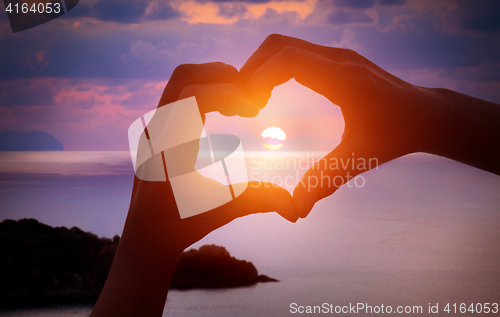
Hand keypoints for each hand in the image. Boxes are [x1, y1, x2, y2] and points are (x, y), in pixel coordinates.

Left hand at [91, 62, 297, 316]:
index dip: (227, 93)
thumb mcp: (224, 209)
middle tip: (250, 98)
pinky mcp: (158, 127)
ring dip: (213, 81)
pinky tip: (227, 111)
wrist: (146, 234)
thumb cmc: (182, 224)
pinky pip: (179, 92)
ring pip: (180, 80)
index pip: (192, 96)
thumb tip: (296, 210)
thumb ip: (260, 202)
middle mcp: (157, 130)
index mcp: (170, 147)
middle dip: (222, 77)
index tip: (252, 109)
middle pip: (184, 76)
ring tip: (241, 103)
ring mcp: (154, 126)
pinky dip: (205, 89)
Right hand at [239, 34, 499, 217]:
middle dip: (252, 70)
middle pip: (277, 45)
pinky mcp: (334, 58)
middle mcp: (337, 58)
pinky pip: (293, 52)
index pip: (287, 59)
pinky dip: (274, 68)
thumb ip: (325, 181)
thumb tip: (296, 210)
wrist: (424, 113)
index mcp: (343, 78)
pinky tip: (271, 95)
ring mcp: (336, 55)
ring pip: (283, 45)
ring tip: (255, 101)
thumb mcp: (360, 158)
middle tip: (245, 104)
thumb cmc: (396, 135)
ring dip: (262, 67)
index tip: (248, 107)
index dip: (258, 77)